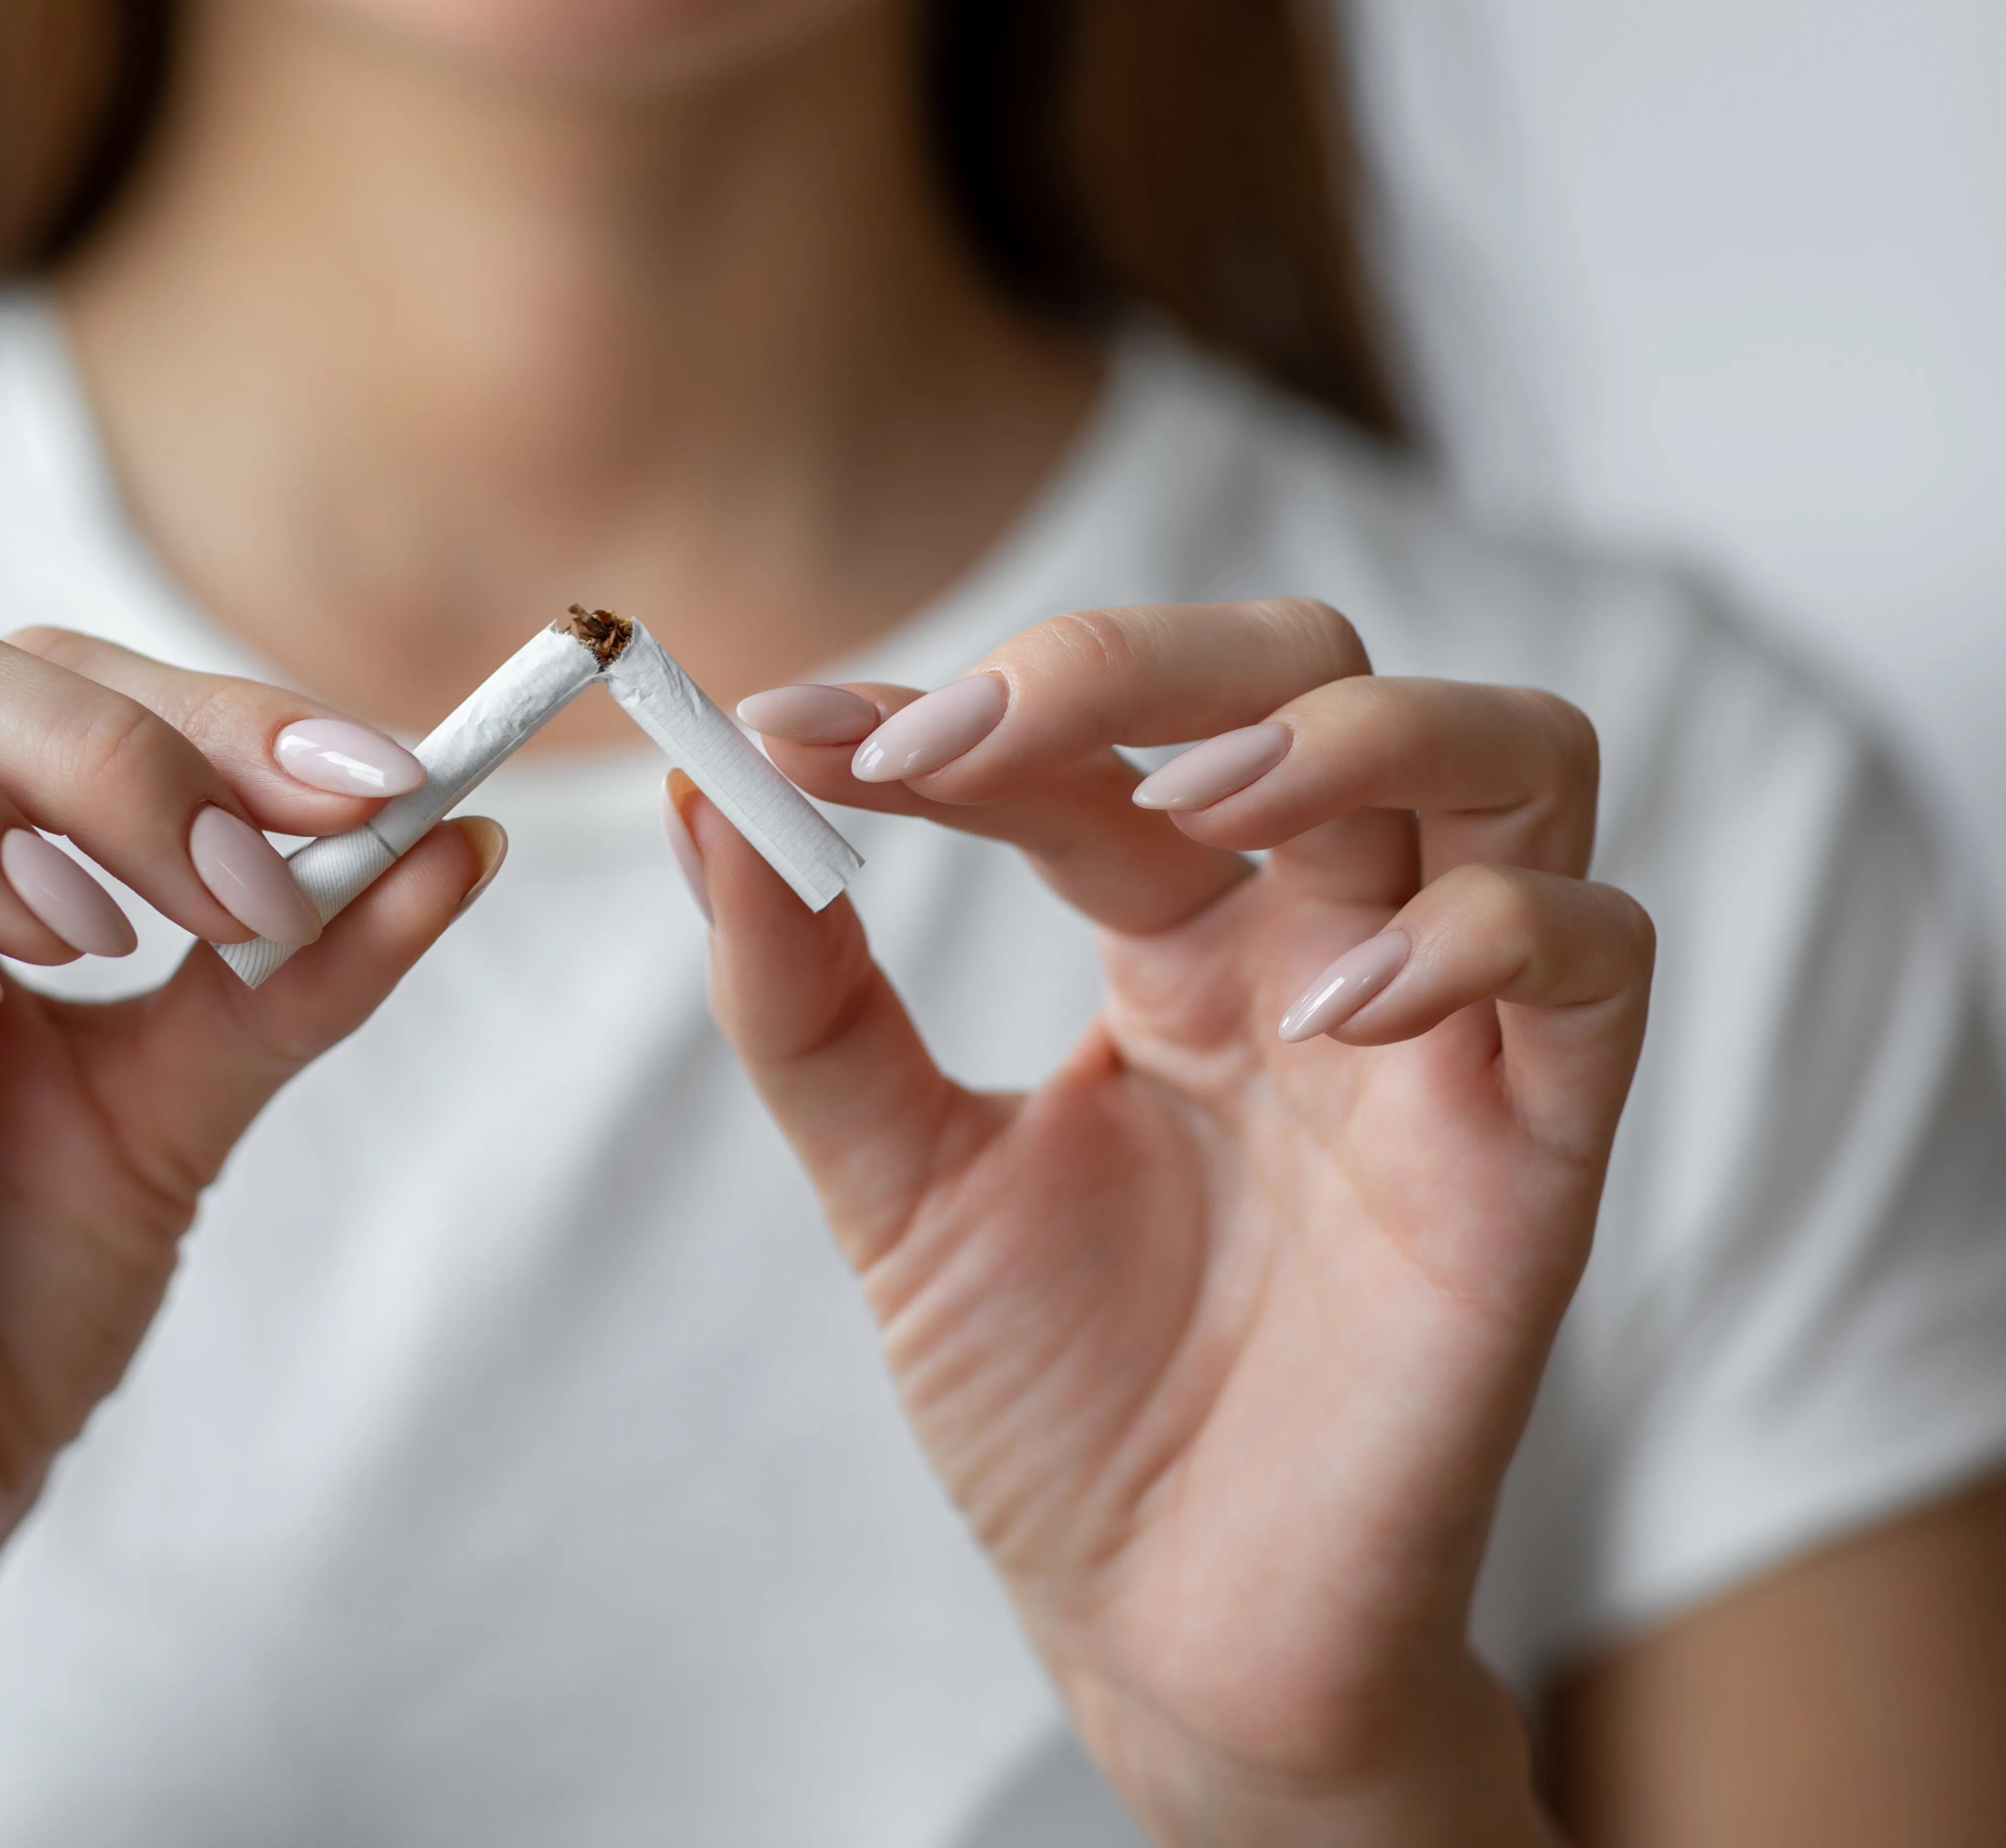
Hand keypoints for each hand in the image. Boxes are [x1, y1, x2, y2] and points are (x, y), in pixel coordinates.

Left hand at [689, 601, 1646, 1845]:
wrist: (1166, 1631)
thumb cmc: (1056, 1406)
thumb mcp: (892, 1182)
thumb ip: (804, 998)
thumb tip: (698, 793)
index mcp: (1181, 940)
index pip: (1098, 742)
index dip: (957, 707)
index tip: (791, 729)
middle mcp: (1325, 948)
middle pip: (1317, 668)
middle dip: (1142, 659)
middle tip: (965, 737)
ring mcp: (1447, 1039)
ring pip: (1511, 757)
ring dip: (1347, 731)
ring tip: (1180, 798)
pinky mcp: (1539, 1156)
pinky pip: (1592, 961)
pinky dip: (1478, 937)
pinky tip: (1329, 1010)